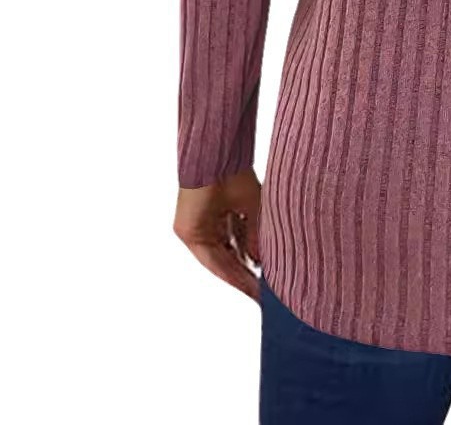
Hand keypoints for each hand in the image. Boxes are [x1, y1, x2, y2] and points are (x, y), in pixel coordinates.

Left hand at [174, 168, 261, 299]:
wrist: (217, 155)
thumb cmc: (233, 172)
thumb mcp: (251, 206)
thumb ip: (254, 233)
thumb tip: (259, 259)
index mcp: (215, 218)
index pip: (232, 248)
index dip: (247, 266)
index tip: (263, 282)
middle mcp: (202, 227)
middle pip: (225, 259)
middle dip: (244, 277)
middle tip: (261, 294)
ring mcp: (193, 230)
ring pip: (218, 262)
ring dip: (238, 277)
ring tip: (257, 292)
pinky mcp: (187, 232)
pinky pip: (210, 258)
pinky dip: (228, 269)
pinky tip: (245, 280)